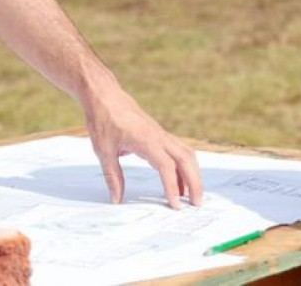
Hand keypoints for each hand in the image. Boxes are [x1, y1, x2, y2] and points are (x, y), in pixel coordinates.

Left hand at [82, 88, 203, 208]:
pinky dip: (183, 165)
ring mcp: (161, 134)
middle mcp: (159, 136)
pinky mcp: (158, 133)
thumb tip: (116, 199)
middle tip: (197, 204)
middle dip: (195, 182)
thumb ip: (112, 177)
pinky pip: (178, 150)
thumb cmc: (103, 120)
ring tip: (191, 195)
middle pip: (186, 159)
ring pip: (186, 153)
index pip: (166, 166)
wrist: (104, 96)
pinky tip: (178, 181)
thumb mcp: (103, 151)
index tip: (174, 205)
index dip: (172, 187)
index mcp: (146, 141)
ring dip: (192, 173)